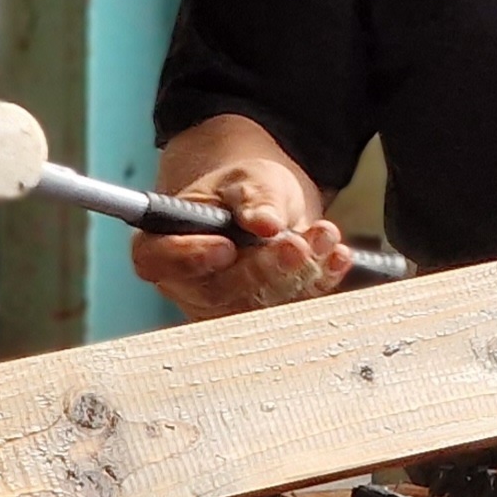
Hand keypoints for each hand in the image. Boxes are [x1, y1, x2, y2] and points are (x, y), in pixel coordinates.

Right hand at [129, 145, 357, 320]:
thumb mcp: (248, 179)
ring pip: (259, 307)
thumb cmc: (242, 191)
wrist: (266, 206)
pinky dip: (319, 283)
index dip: (189, 258)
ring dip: (298, 274)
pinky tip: (337, 258)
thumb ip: (255, 198)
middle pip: (218, 291)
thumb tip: (265, 223)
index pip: (158, 260)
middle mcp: (188, 285)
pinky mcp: (262, 317)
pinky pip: (291, 310)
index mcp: (163, 244)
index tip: (225, 247)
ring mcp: (224, 308)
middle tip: (294, 244)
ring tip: (323, 236)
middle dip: (263, 268)